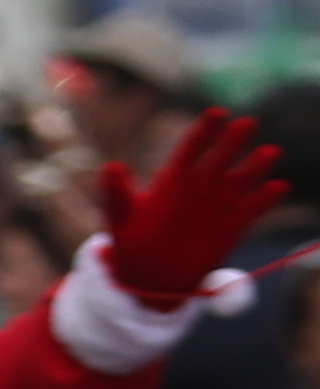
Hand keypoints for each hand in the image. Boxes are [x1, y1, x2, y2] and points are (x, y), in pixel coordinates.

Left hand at [99, 107, 285, 304]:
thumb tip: (111, 166)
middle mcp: (200, 186)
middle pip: (220, 158)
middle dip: (232, 141)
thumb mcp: (120, 216)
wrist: (151, 275)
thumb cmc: (132, 241)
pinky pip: (252, 208)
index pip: (192, 147)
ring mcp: (218, 204)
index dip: (205, 130)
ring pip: (241, 179)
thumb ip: (116, 192)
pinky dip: (265, 198)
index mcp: (174, 179)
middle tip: (247, 123)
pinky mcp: (232, 224)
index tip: (218, 113)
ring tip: (270, 152)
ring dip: (255, 166)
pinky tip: (278, 187)